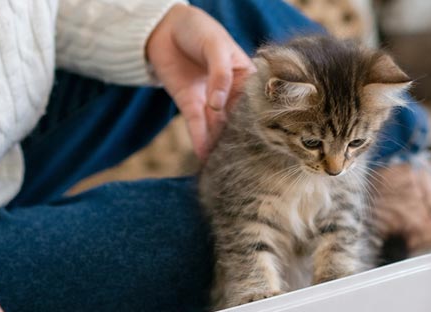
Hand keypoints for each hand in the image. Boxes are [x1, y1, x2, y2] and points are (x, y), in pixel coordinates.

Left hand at [146, 4, 252, 158]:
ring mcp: (211, 101)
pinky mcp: (190, 105)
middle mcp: (232, 92)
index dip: (260, 118)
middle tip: (248, 159)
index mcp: (247, 75)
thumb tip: (218, 105)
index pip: (256, 100)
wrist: (164, 28)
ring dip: (221, 143)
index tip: (265, 137)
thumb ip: (219, 73)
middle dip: (242, 137)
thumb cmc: (198, 29)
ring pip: (218, 126)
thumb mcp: (215, 45)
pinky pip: (197, 126)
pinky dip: (200, 141)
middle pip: (239, 118)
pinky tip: (205, 157)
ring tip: (228, 164)